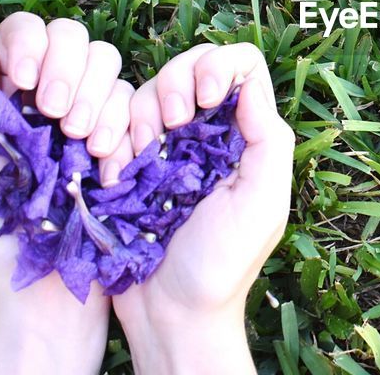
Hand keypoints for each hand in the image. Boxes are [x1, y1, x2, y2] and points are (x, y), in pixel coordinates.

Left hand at [0, 13, 132, 374]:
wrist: (44, 277)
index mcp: (11, 90)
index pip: (25, 32)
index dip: (28, 42)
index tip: (22, 80)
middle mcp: (55, 89)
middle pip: (72, 35)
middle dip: (65, 65)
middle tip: (53, 111)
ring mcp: (95, 108)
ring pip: (109, 60)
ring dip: (95, 95)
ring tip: (79, 140)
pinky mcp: (129, 134)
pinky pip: (137, 104)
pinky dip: (122, 129)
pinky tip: (104, 164)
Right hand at [106, 44, 293, 374]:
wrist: (170, 313)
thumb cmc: (223, 264)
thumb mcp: (262, 202)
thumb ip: (267, 140)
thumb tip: (251, 83)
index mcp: (245, 135)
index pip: (240, 66)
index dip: (219, 66)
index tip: (208, 99)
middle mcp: (207, 133)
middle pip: (190, 66)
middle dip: (175, 83)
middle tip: (172, 128)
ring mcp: (165, 146)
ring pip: (148, 90)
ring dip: (142, 113)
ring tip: (141, 155)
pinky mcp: (127, 164)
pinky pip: (113, 124)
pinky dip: (112, 137)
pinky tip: (116, 171)